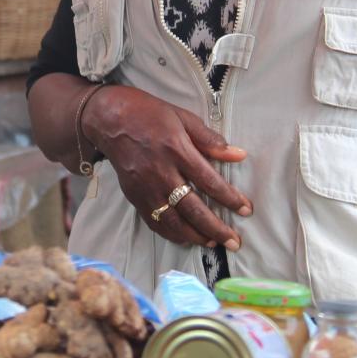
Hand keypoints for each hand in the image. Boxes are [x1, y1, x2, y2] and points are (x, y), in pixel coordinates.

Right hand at [82, 85, 251, 250]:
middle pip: (193, 208)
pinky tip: (185, 238)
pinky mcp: (133, 196)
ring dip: (195, 236)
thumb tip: (239, 155)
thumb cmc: (149, 114)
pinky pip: (154, 221)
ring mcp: (145, 187)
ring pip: (173, 221)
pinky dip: (171, 233)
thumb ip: (210, 139)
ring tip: (213, 243)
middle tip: (234, 242)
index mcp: (176, 150)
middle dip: (216, 228)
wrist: (109, 119)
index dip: (230, 198)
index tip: (246, 210)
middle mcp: (161, 173)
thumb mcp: (183, 117)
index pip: (209, 181)